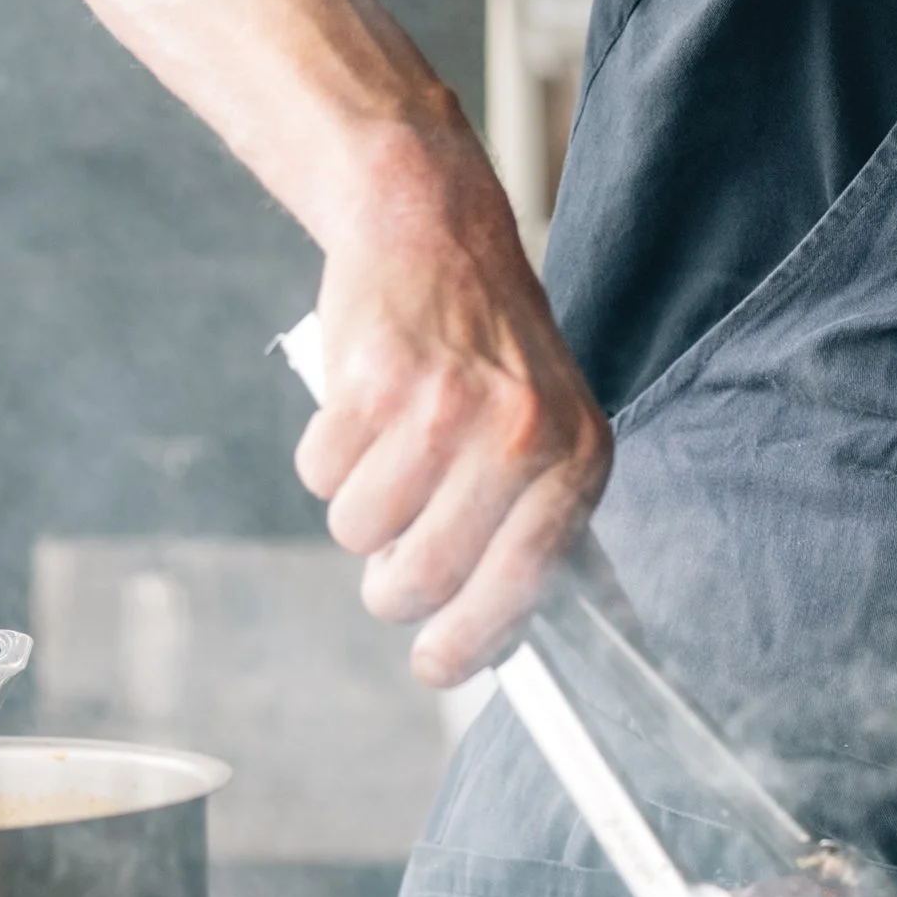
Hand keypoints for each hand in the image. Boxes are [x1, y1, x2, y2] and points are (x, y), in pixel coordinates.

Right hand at [296, 132, 612, 686]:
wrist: (433, 232)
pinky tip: (361, 415)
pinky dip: (326, 459)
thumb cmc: (489, 352)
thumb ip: (537, 528)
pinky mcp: (372, 385)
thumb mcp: (549, 429)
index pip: (524, 584)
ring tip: (389, 455)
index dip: (471, 642)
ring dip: (359, 513)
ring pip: (359, 534)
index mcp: (577, 457)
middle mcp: (519, 435)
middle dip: (394, 588)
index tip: (436, 664)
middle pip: (423, 579)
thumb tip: (514, 639)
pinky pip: (319, 477)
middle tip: (393, 559)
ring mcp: (444, 409)